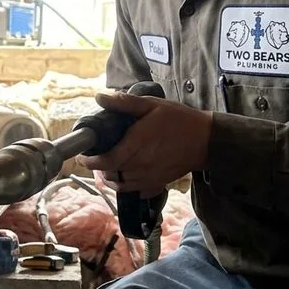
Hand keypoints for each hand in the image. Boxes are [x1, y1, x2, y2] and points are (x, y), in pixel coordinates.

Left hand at [81, 91, 212, 194]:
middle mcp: (141, 165)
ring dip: (111, 178)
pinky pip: (136, 191)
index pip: (106, 161)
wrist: (205, 140)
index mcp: (136, 145)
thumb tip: (100, 97)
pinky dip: (126, 186)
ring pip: (121, 186)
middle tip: (95, 159)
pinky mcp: (158, 184)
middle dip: (99, 169)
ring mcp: (149, 177)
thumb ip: (124, 103)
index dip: (90, 162)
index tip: (82, 157)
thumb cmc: (178, 120)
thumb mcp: (151, 105)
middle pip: (111, 175)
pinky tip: (126, 176)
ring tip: (108, 167)